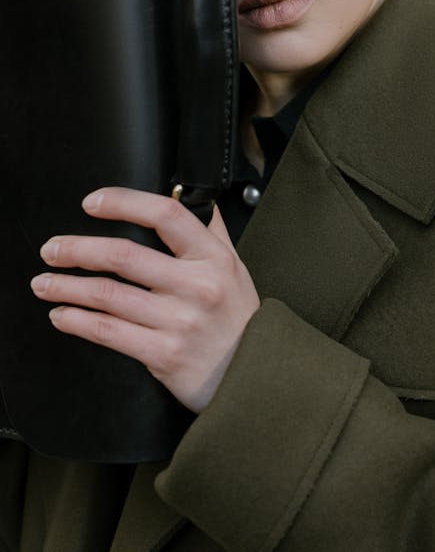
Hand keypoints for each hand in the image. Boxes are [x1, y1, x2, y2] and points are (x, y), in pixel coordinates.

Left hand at [30, 187, 259, 412]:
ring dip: (67, 287)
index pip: (165, 215)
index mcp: (213, 257)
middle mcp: (196, 286)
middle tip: (52, 249)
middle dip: (78, 250)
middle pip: (124, 256)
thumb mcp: (234, 266)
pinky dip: (77, 321)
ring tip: (45, 282)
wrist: (254, 374)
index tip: (93, 202)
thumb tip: (183, 195)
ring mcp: (179, 321)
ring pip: (108, 295)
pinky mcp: (163, 355)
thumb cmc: (238, 318)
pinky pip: (108, 332)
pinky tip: (63, 315)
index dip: (123, 203)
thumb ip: (209, 230)